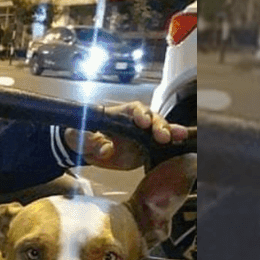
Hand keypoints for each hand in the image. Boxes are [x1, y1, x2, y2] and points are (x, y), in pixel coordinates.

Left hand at [64, 102, 187, 171]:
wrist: (87, 150)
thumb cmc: (82, 136)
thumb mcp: (78, 137)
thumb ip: (88, 140)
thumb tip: (105, 149)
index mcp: (120, 114)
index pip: (133, 109)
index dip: (139, 114)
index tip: (142, 122)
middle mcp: (135, 122)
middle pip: (152, 118)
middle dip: (158, 125)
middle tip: (162, 136)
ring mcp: (143, 135)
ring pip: (160, 129)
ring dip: (170, 132)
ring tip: (179, 136)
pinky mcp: (147, 148)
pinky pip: (161, 145)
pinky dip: (172, 143)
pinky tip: (181, 142)